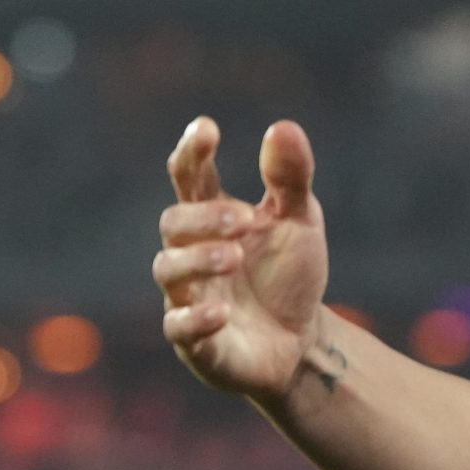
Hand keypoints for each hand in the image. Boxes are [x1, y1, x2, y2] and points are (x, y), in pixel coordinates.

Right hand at [155, 117, 331, 401]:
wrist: (301, 342)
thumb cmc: (289, 275)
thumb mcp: (299, 222)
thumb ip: (290, 179)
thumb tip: (283, 127)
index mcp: (214, 218)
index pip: (190, 178)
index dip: (192, 153)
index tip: (207, 129)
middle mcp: (191, 253)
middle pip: (173, 224)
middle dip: (203, 218)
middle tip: (244, 220)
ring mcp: (188, 297)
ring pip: (169, 271)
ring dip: (199, 260)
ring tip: (235, 257)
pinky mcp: (196, 342)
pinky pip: (178, 328)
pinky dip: (196, 318)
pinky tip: (222, 312)